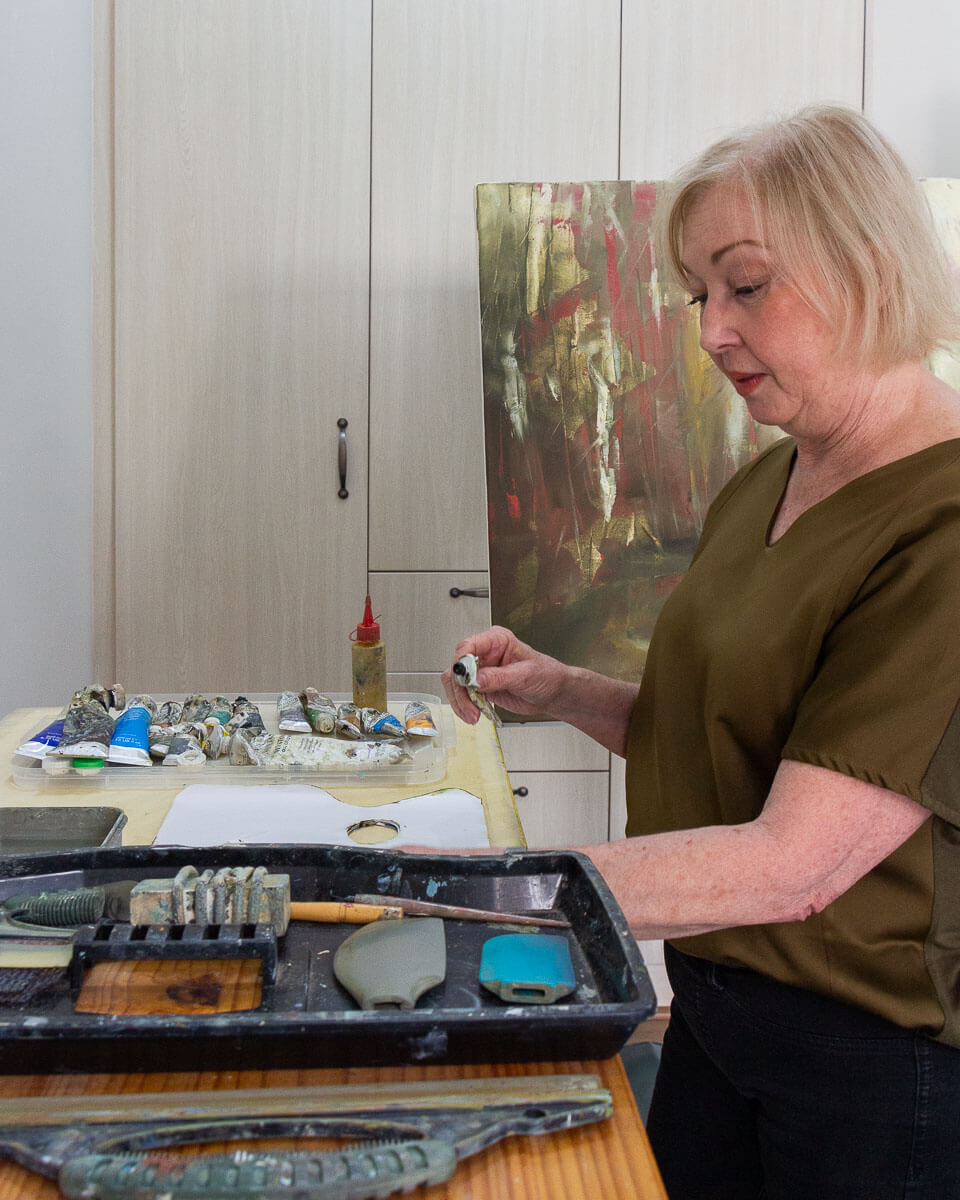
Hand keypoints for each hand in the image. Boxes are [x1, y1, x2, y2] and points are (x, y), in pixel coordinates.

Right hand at [441, 626, 568, 723]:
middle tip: (469, 706)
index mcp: (497, 640)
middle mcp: (485, 653)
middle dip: (459, 689)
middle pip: (457, 667)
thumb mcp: (525, 675)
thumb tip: (476, 679)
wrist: (553, 693)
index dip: (461, 663)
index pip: (468, 646)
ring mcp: (481, 671)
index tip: (464, 680)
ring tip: (472, 715)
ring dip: (460, 701)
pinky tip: (473, 715)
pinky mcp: (480, 687)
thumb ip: (499, 677)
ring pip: (455, 683)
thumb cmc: (546, 675)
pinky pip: (462, 695)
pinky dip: (463, 707)